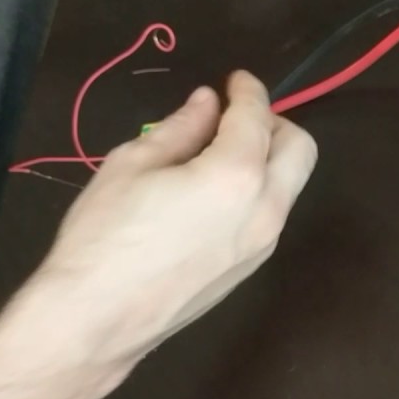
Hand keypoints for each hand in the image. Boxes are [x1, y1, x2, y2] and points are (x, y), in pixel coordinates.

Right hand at [20, 71, 315, 381]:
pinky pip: (270, 214)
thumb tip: (206, 103)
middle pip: (300, 150)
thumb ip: (180, 128)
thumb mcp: (133, 164)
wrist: (98, 319)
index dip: (248, 90)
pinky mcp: (251, 268)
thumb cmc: (106, 234)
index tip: (234, 80)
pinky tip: (212, 193)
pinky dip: (257, 189)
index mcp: (237, 175)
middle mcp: (266, 209)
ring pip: (289, 185)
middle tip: (233, 117)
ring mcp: (264, 244)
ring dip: (267, 159)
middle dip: (274, 123)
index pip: (256, 117)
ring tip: (216, 154)